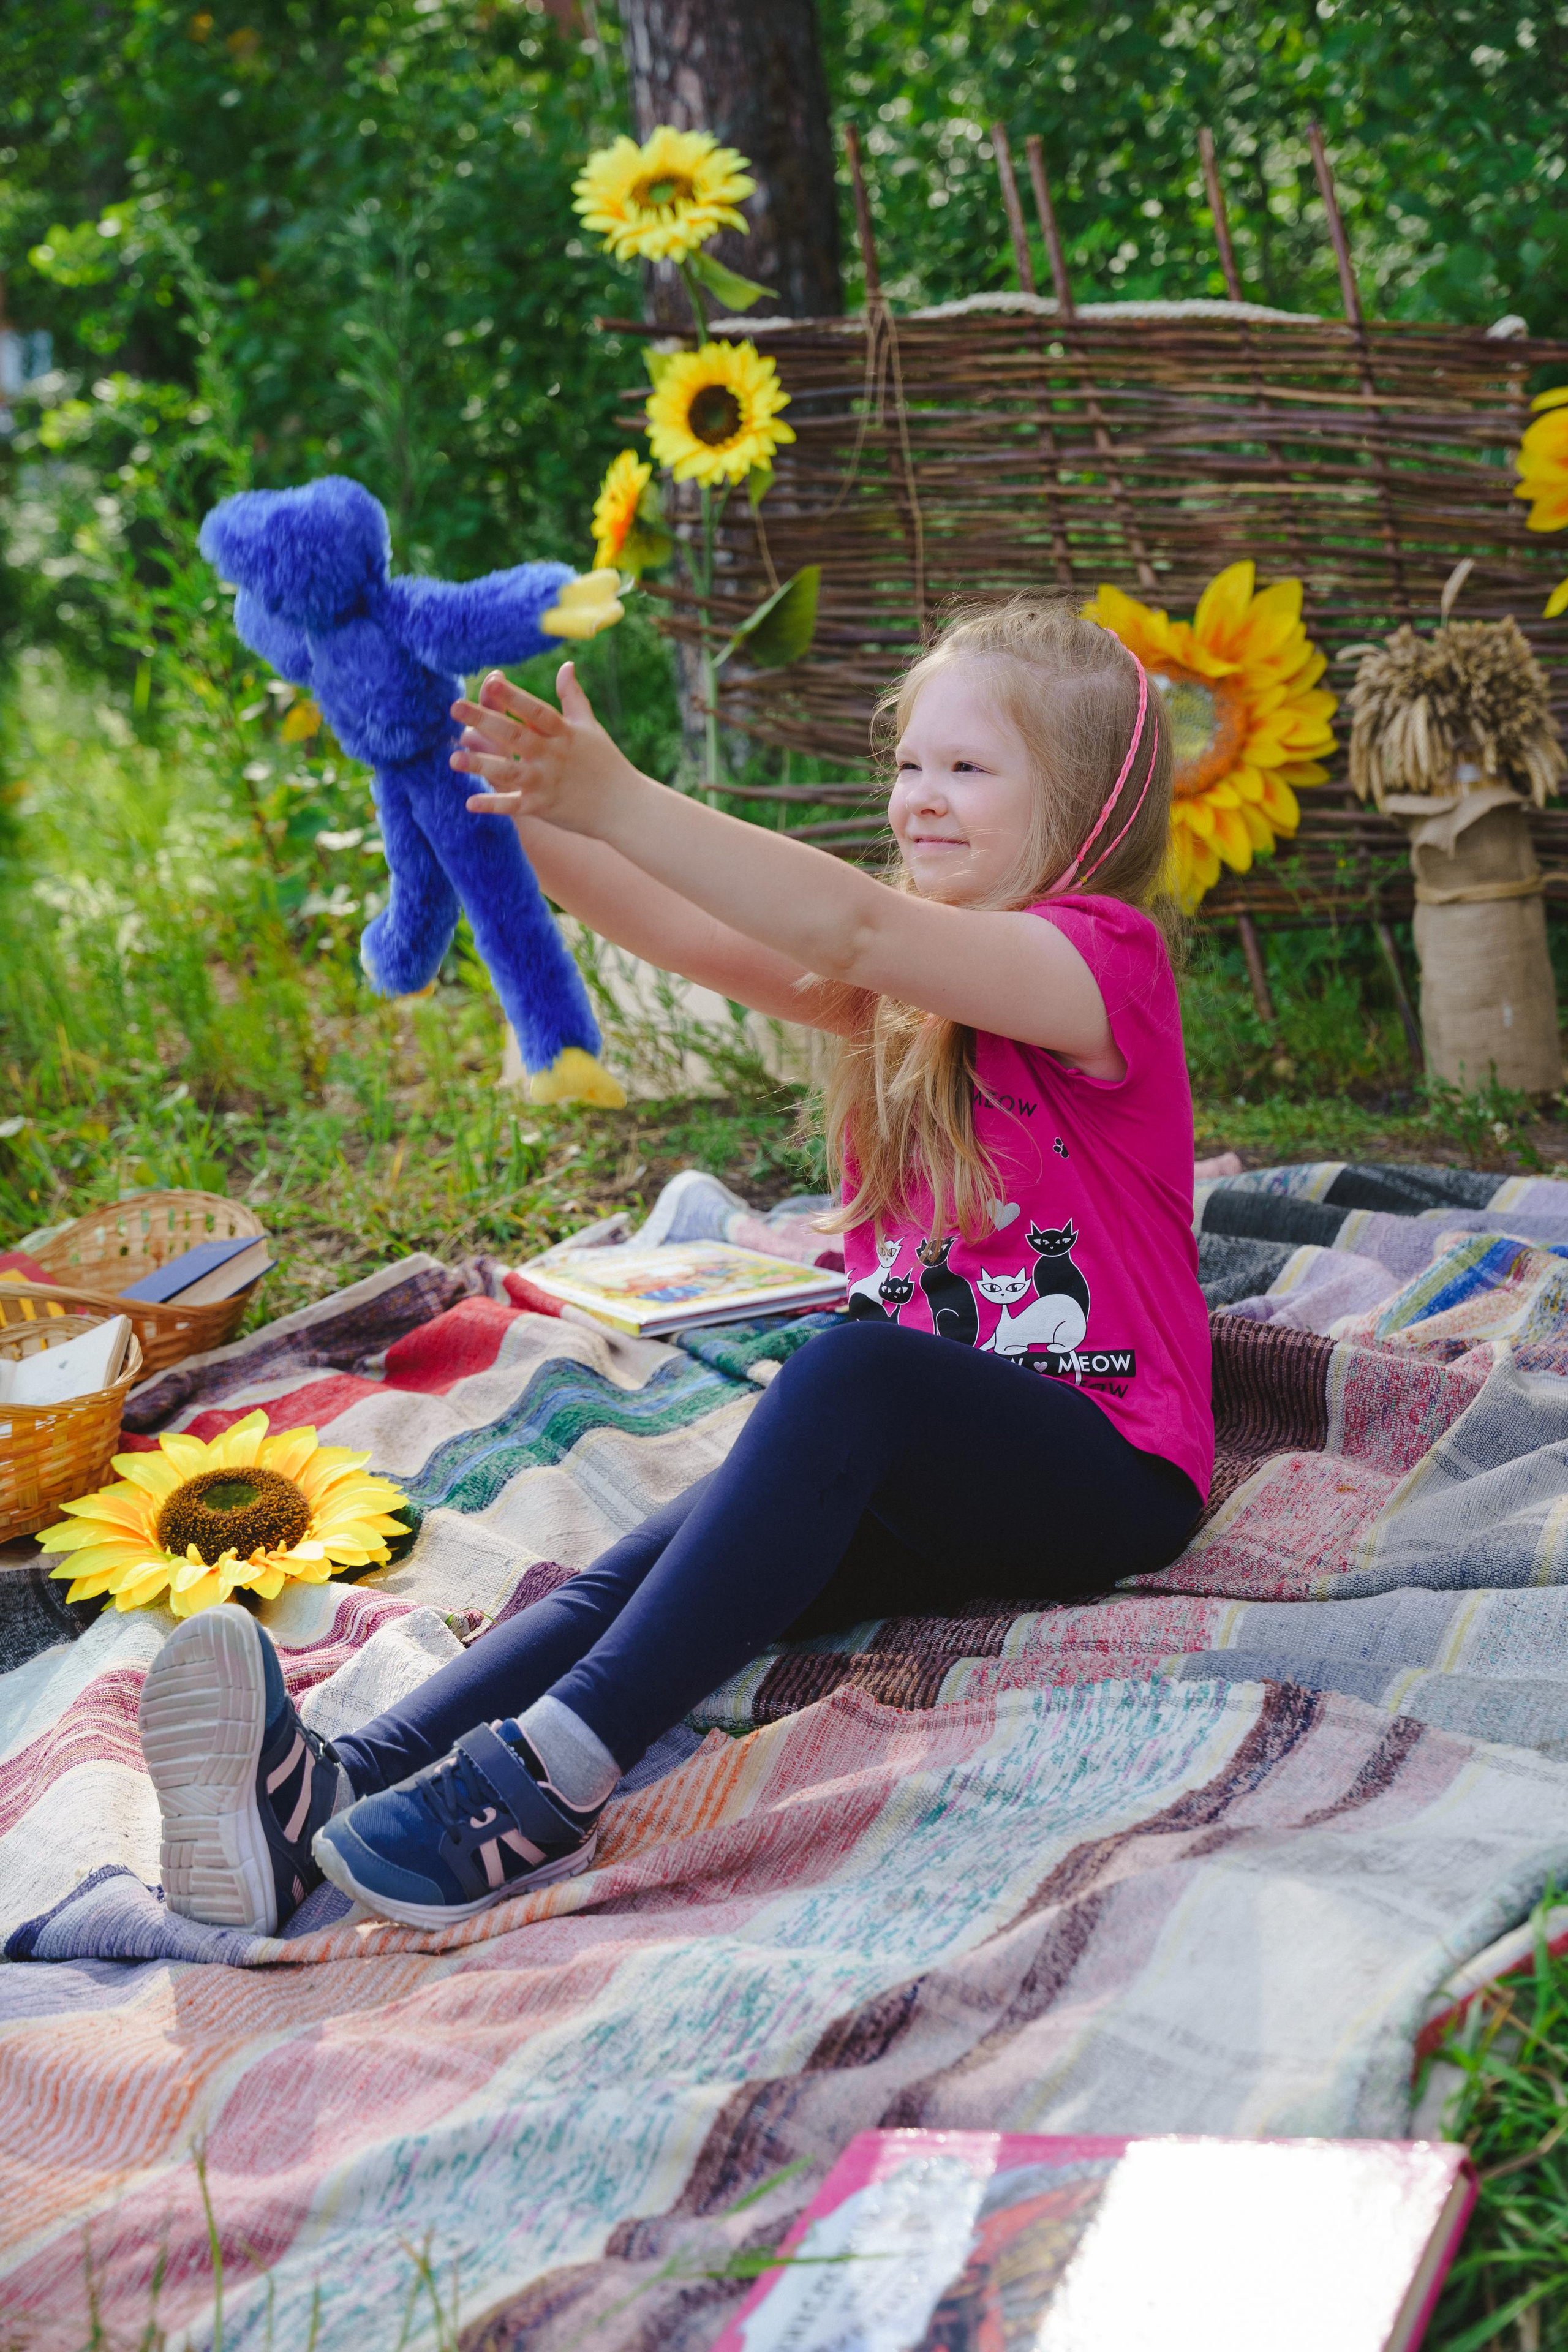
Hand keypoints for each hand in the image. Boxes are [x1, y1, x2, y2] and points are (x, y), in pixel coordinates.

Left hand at [450, 663, 638, 834]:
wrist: (625, 806)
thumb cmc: (605, 763)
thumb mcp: (590, 727)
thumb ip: (573, 697)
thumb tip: (566, 665)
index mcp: (564, 733)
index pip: (536, 711)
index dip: (514, 697)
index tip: (491, 681)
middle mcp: (553, 755)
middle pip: (515, 734)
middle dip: (485, 720)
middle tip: (454, 705)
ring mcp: (547, 782)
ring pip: (510, 771)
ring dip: (481, 764)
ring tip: (453, 757)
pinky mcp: (544, 807)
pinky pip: (515, 805)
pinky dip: (494, 804)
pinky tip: (470, 802)